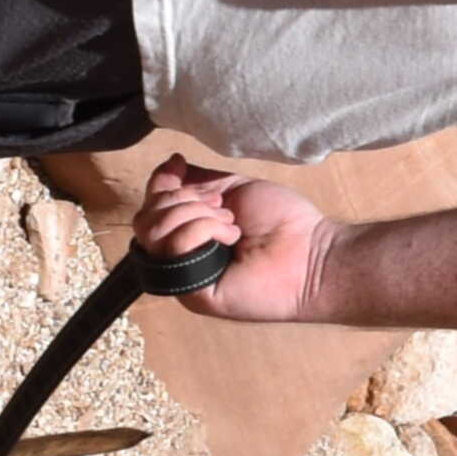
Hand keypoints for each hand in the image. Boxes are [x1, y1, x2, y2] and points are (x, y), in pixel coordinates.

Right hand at [132, 153, 338, 322]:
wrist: (311, 253)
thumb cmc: (283, 222)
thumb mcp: (234, 188)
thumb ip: (198, 180)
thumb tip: (170, 163)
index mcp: (188, 231)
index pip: (150, 205)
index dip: (160, 183)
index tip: (178, 165)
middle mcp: (181, 254)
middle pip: (146, 218)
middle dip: (184, 200)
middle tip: (224, 208)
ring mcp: (183, 275)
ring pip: (153, 232)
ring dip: (195, 215)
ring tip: (231, 224)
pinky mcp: (191, 292)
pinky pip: (173, 250)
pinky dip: (201, 232)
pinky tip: (232, 237)